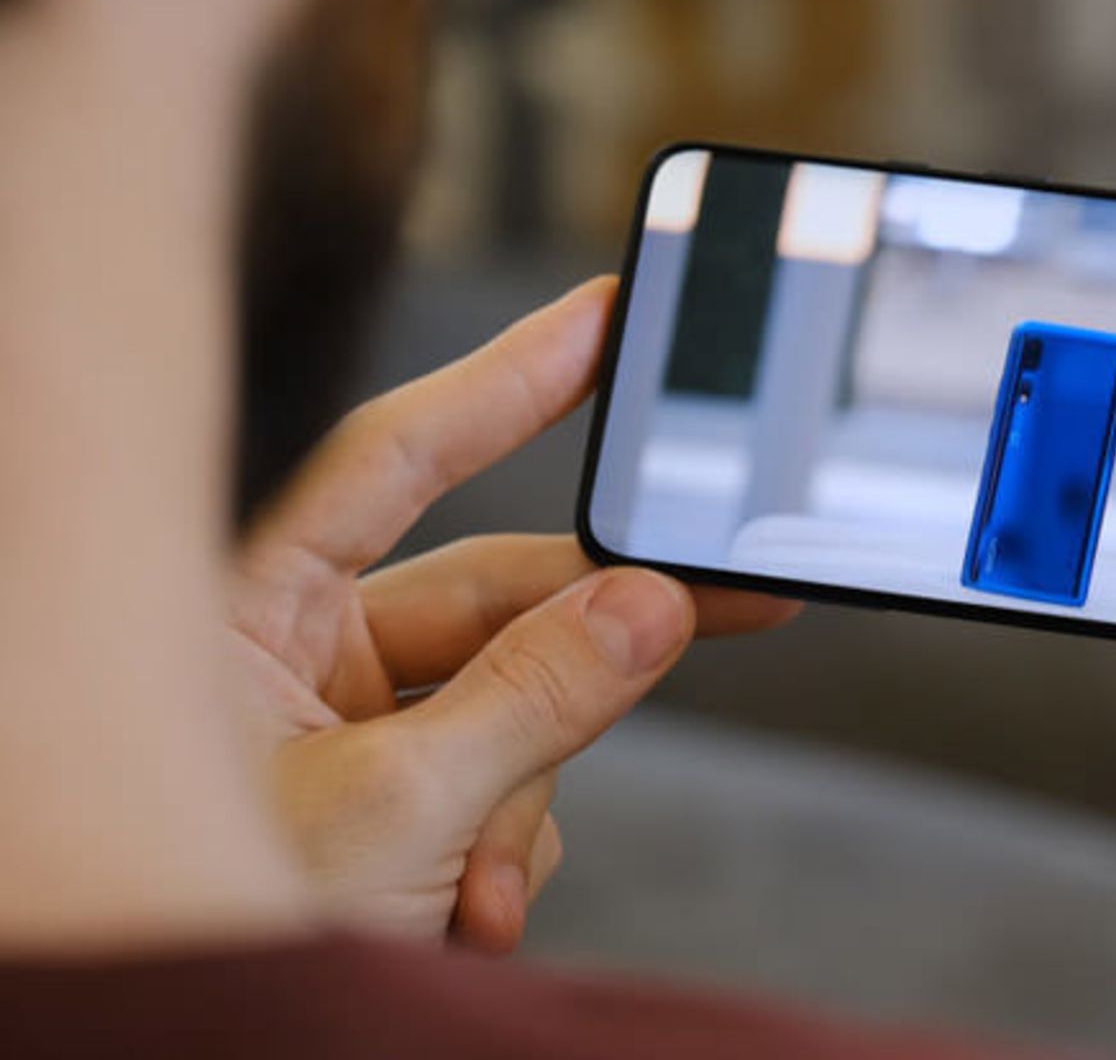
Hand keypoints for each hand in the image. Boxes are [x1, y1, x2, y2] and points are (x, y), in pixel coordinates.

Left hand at [226, 279, 797, 953]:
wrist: (183, 1054)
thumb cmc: (202, 921)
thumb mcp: (392, 811)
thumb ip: (535, 700)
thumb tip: (653, 604)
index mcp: (250, 612)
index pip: (396, 456)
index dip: (507, 380)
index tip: (607, 323)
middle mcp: (301, 659)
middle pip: (496, 596)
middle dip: (598, 638)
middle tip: (738, 593)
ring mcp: (352, 739)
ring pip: (521, 710)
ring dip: (529, 803)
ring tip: (481, 895)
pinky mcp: (401, 813)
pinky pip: (507, 792)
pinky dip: (509, 853)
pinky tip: (471, 918)